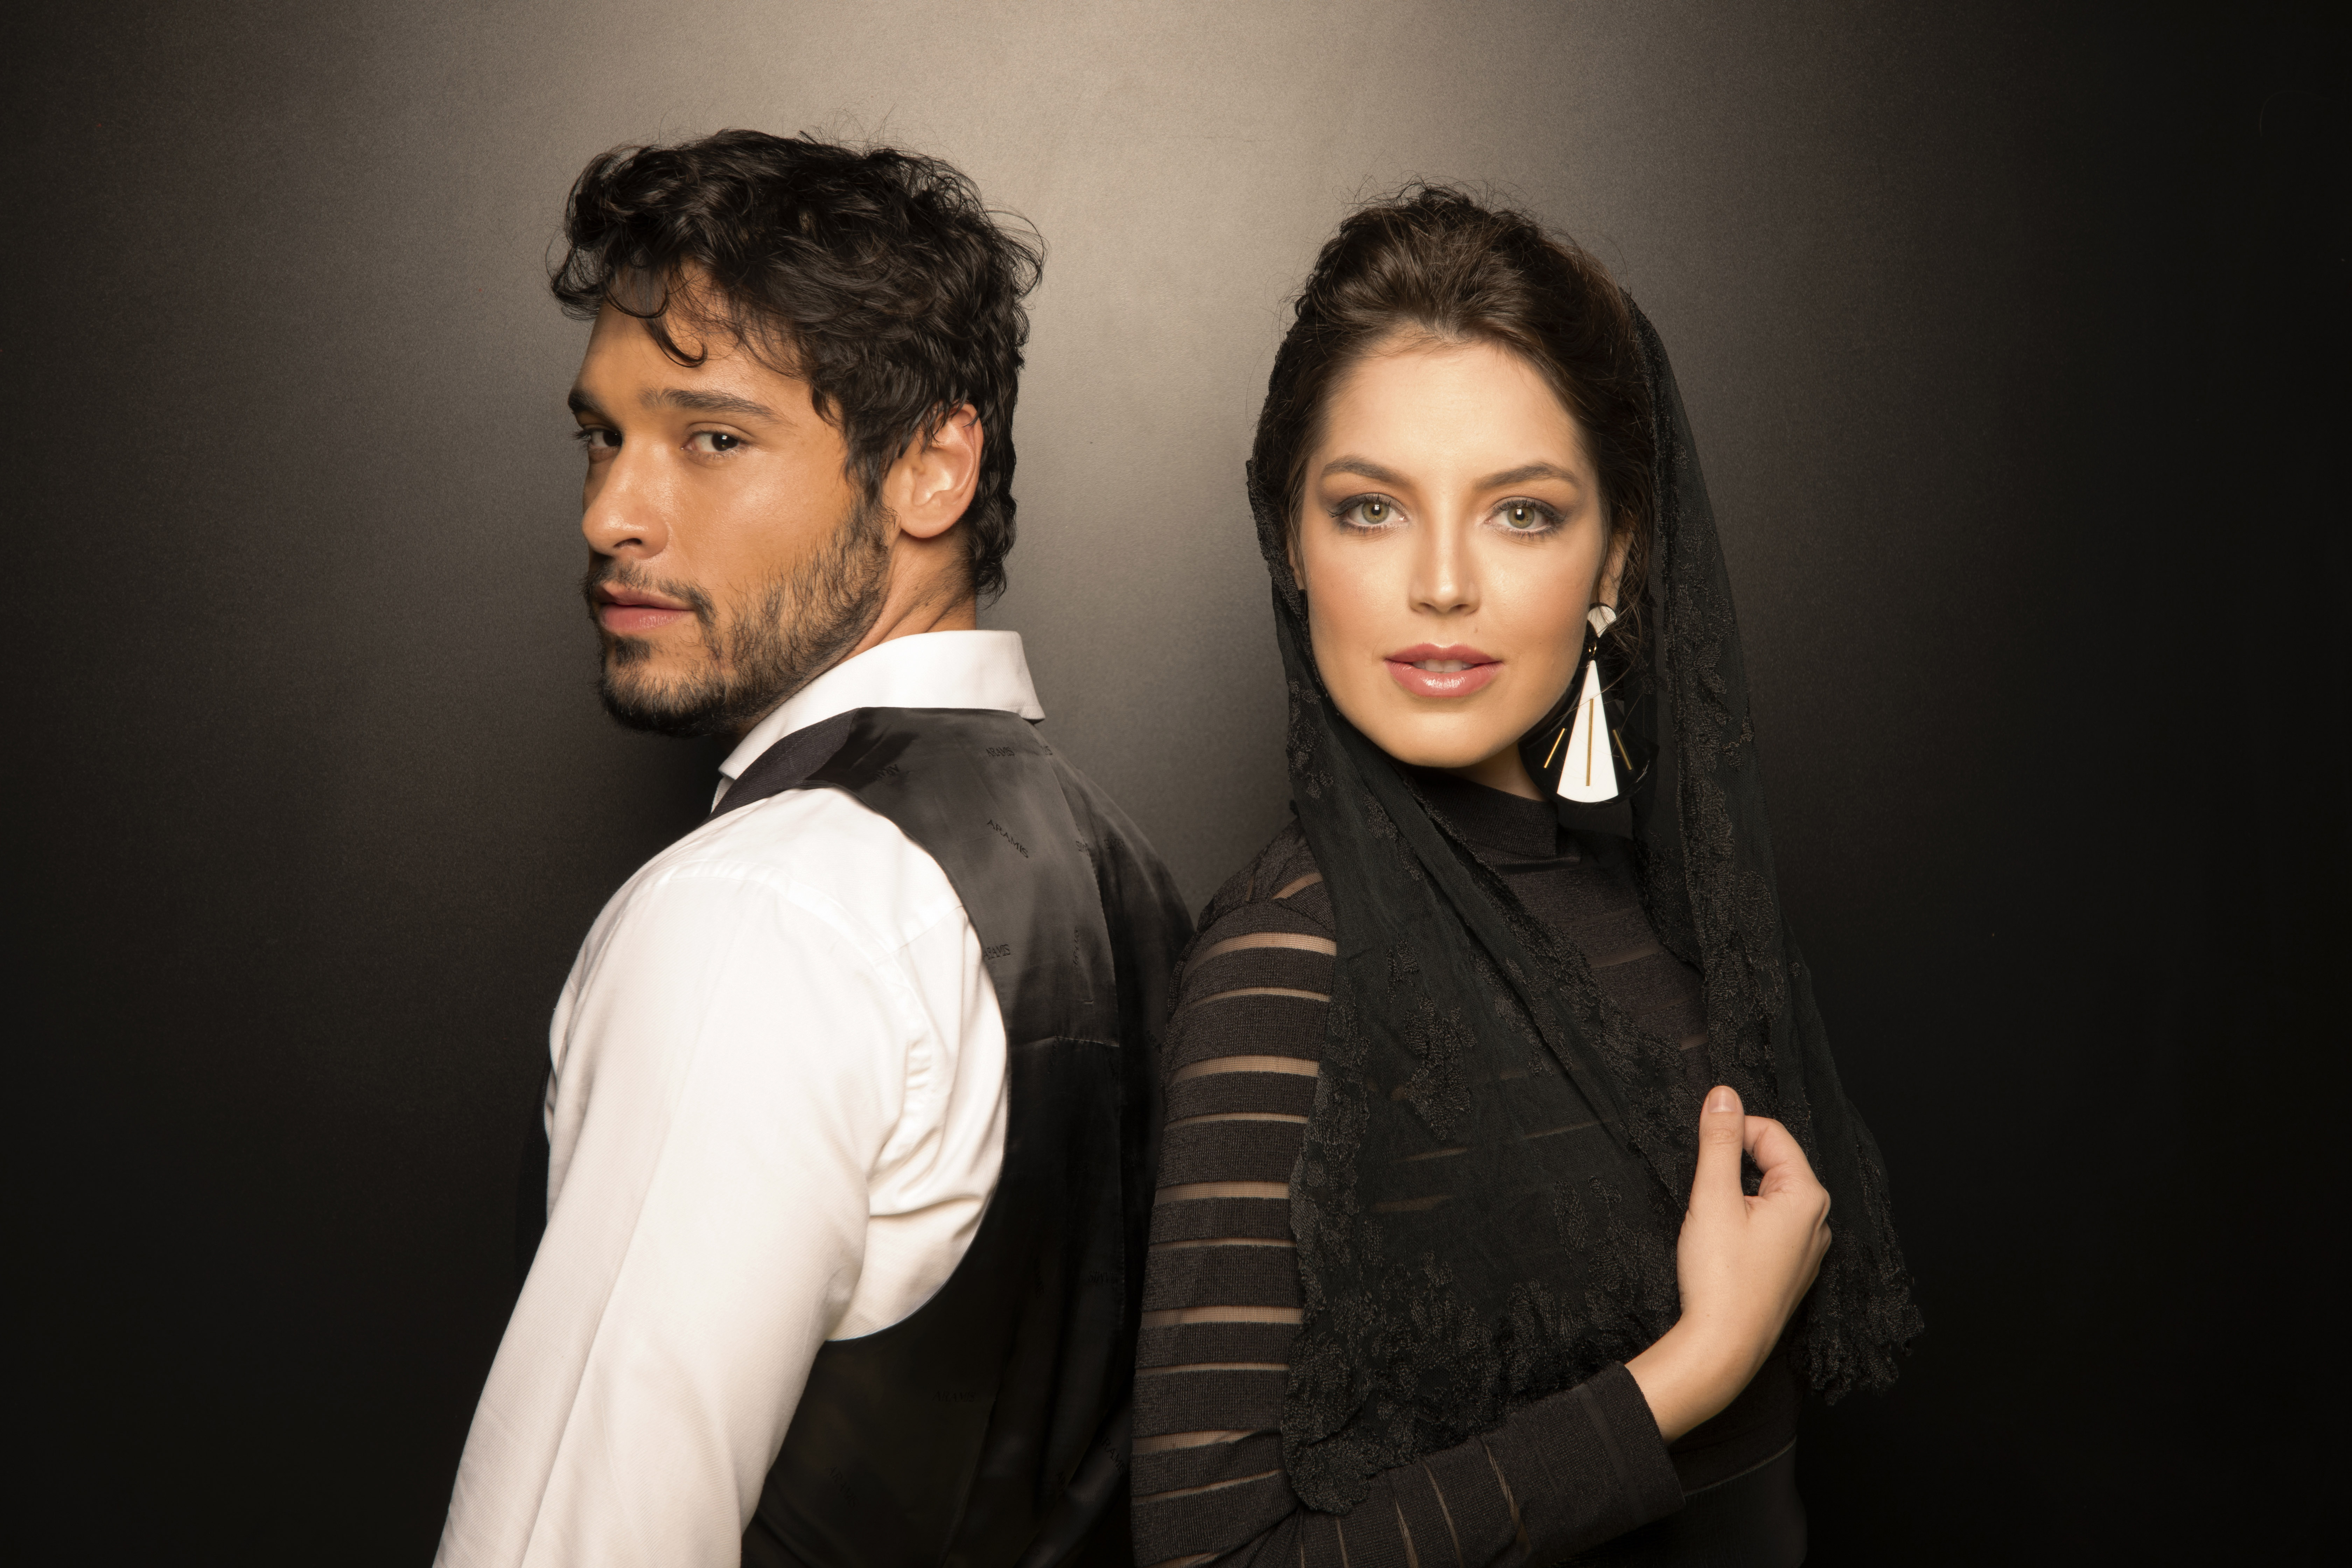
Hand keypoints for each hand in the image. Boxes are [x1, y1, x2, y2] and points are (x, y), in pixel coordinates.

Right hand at [1625, 1085, 1831, 1441]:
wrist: (1722, 1347)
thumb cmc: (1720, 1276)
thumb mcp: (1712, 1197)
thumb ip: (1718, 1141)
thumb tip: (1723, 1094)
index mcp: (1807, 1196)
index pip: (1772, 1134)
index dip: (1731, 1131)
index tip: (1700, 1144)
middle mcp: (1818, 1221)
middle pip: (1773, 1164)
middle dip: (1734, 1164)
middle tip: (1703, 1190)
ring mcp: (1808, 1249)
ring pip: (1770, 1195)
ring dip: (1738, 1193)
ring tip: (1711, 1220)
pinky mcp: (1792, 1270)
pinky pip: (1772, 1225)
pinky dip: (1746, 1220)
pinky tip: (1724, 1243)